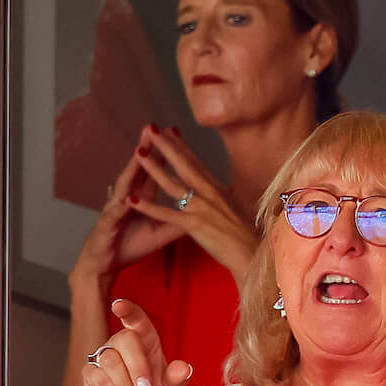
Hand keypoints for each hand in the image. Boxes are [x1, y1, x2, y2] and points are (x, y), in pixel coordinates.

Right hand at [69, 125, 183, 290]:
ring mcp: (116, 209)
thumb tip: (201, 213)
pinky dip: (121, 205)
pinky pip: (116, 214)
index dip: (165, 154)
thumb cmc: (130, 245)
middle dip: (146, 149)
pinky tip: (125, 198)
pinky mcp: (107, 224)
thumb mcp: (160, 234)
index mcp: (142, 198)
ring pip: (125, 185)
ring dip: (131, 169)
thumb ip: (179, 222)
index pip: (155, 171)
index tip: (177, 135)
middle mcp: (127, 198)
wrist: (105, 264)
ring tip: (138, 152)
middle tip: (153, 128)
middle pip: (139, 170)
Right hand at [82, 299, 194, 385]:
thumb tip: (183, 367)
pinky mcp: (91, 375)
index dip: (129, 311)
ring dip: (127, 384)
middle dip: (138, 365)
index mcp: (147, 345)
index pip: (137, 321)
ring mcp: (104, 360)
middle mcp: (124, 347)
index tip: (119, 305)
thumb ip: (179, 378)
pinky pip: (99, 377)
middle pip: (124, 338)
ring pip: (110, 359)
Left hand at [127, 127, 256, 281]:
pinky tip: (132, 200)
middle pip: (184, 166)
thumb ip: (225, 198)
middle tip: (151, 130)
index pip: (197, 163)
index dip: (182, 146)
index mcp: (218, 190)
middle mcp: (210, 194)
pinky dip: (148, 207)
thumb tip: (224, 189)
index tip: (169, 131)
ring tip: (138, 153)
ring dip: (154, 168)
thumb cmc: (247, 236)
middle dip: (166, 147)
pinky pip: (166, 214)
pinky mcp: (195, 225)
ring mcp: (202, 208)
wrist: (254, 254)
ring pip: (172, 185)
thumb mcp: (237, 210)